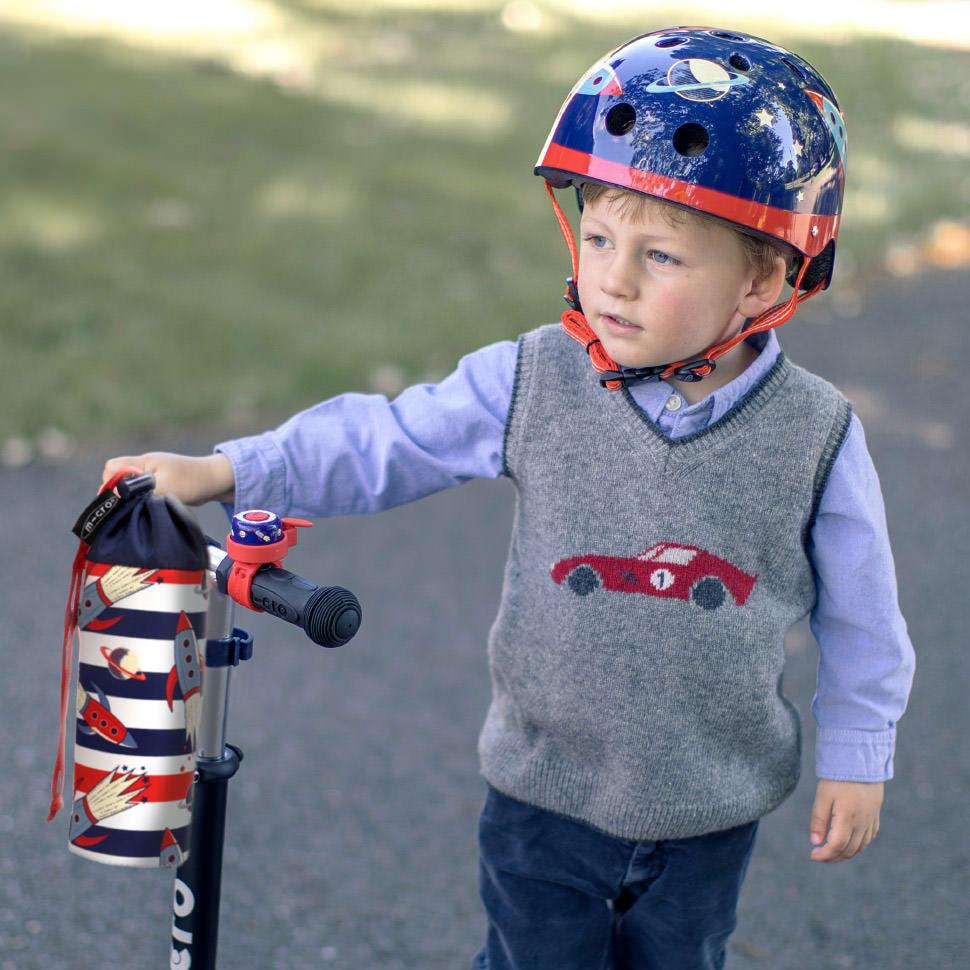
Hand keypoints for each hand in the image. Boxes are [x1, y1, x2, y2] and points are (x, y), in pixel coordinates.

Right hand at [102, 452, 234, 505]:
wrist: (215, 482)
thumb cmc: (192, 481)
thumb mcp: (165, 487)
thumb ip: (139, 492)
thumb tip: (114, 498)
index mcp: (143, 462)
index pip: (112, 468)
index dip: (109, 483)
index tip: (118, 499)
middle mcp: (144, 467)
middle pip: (117, 478)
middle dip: (119, 494)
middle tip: (128, 508)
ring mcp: (151, 475)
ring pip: (129, 488)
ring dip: (131, 500)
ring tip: (138, 511)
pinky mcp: (158, 485)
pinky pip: (141, 493)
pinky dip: (141, 502)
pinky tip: (147, 512)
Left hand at [809, 779, 882, 862]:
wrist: (861, 761)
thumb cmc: (838, 777)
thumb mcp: (823, 795)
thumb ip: (819, 819)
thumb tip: (815, 842)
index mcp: (847, 817)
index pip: (837, 845)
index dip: (825, 854)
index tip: (813, 855)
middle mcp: (862, 822)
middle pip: (849, 849)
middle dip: (833, 857)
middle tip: (819, 856)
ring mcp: (871, 820)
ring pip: (860, 846)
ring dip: (846, 854)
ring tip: (831, 853)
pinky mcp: (875, 816)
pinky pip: (869, 838)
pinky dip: (858, 846)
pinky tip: (849, 845)